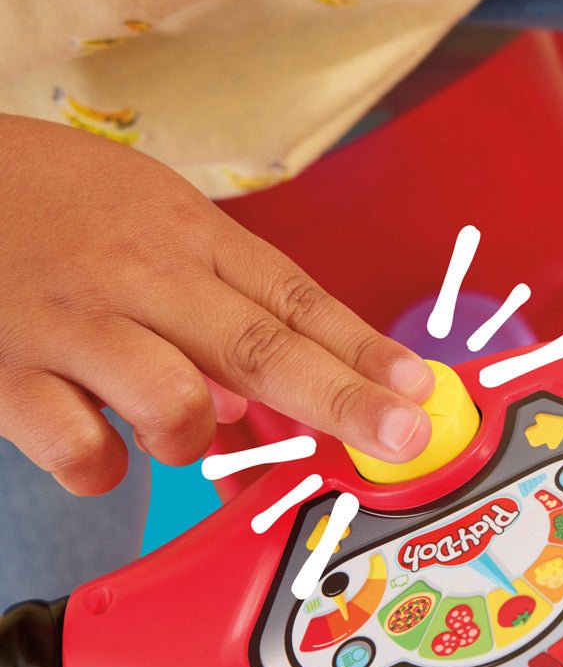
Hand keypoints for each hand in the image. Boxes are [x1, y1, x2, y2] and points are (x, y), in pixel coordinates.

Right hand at [0, 115, 434, 494]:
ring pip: (177, 404)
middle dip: (344, 399)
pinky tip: (99, 446)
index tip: (417, 385)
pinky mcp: (5, 372)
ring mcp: (73, 325)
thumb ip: (212, 298)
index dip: (363, 348)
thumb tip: (255, 394)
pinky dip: (104, 465)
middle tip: (403, 433)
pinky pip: (81, 448)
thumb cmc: (51, 200)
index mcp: (186, 235)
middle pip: (263, 348)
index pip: (295, 299)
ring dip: (194, 437)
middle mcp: (141, 277)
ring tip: (172, 426)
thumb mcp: (147, 216)